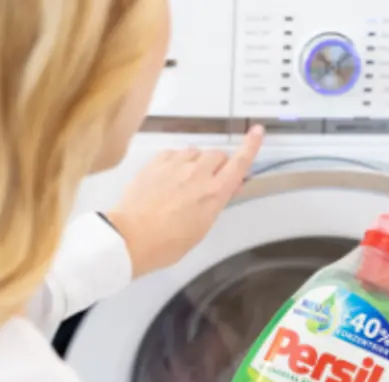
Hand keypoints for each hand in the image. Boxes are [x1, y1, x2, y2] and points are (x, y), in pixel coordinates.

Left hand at [105, 125, 264, 277]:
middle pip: (218, 155)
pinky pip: (174, 153)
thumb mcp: (201, 228)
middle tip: (210, 181)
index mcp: (215, 193)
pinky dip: (176, 162)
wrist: (131, 237)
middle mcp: (198, 173)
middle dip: (218, 166)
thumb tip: (224, 188)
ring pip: (195, 152)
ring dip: (196, 162)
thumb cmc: (167, 243)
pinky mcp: (156, 162)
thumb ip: (215, 203)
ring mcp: (176, 165)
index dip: (251, 146)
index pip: (239, 163)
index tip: (257, 132)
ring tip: (185, 182)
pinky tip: (169, 177)